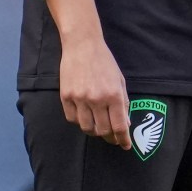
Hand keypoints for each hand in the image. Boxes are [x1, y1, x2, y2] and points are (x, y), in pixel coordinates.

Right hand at [58, 34, 131, 149]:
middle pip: (103, 130)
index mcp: (113, 95)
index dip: (123, 139)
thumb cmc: (104, 61)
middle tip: (112, 137)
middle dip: (110, 137)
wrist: (82, 44)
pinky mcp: (66, 97)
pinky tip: (84, 116)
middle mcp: (97, 99)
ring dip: (94, 131)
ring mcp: (80, 98)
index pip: (120, 126)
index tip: (125, 146)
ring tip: (98, 126)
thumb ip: (123, 102)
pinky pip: (73, 119)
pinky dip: (80, 121)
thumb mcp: (119, 80)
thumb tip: (125, 123)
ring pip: (87, 128)